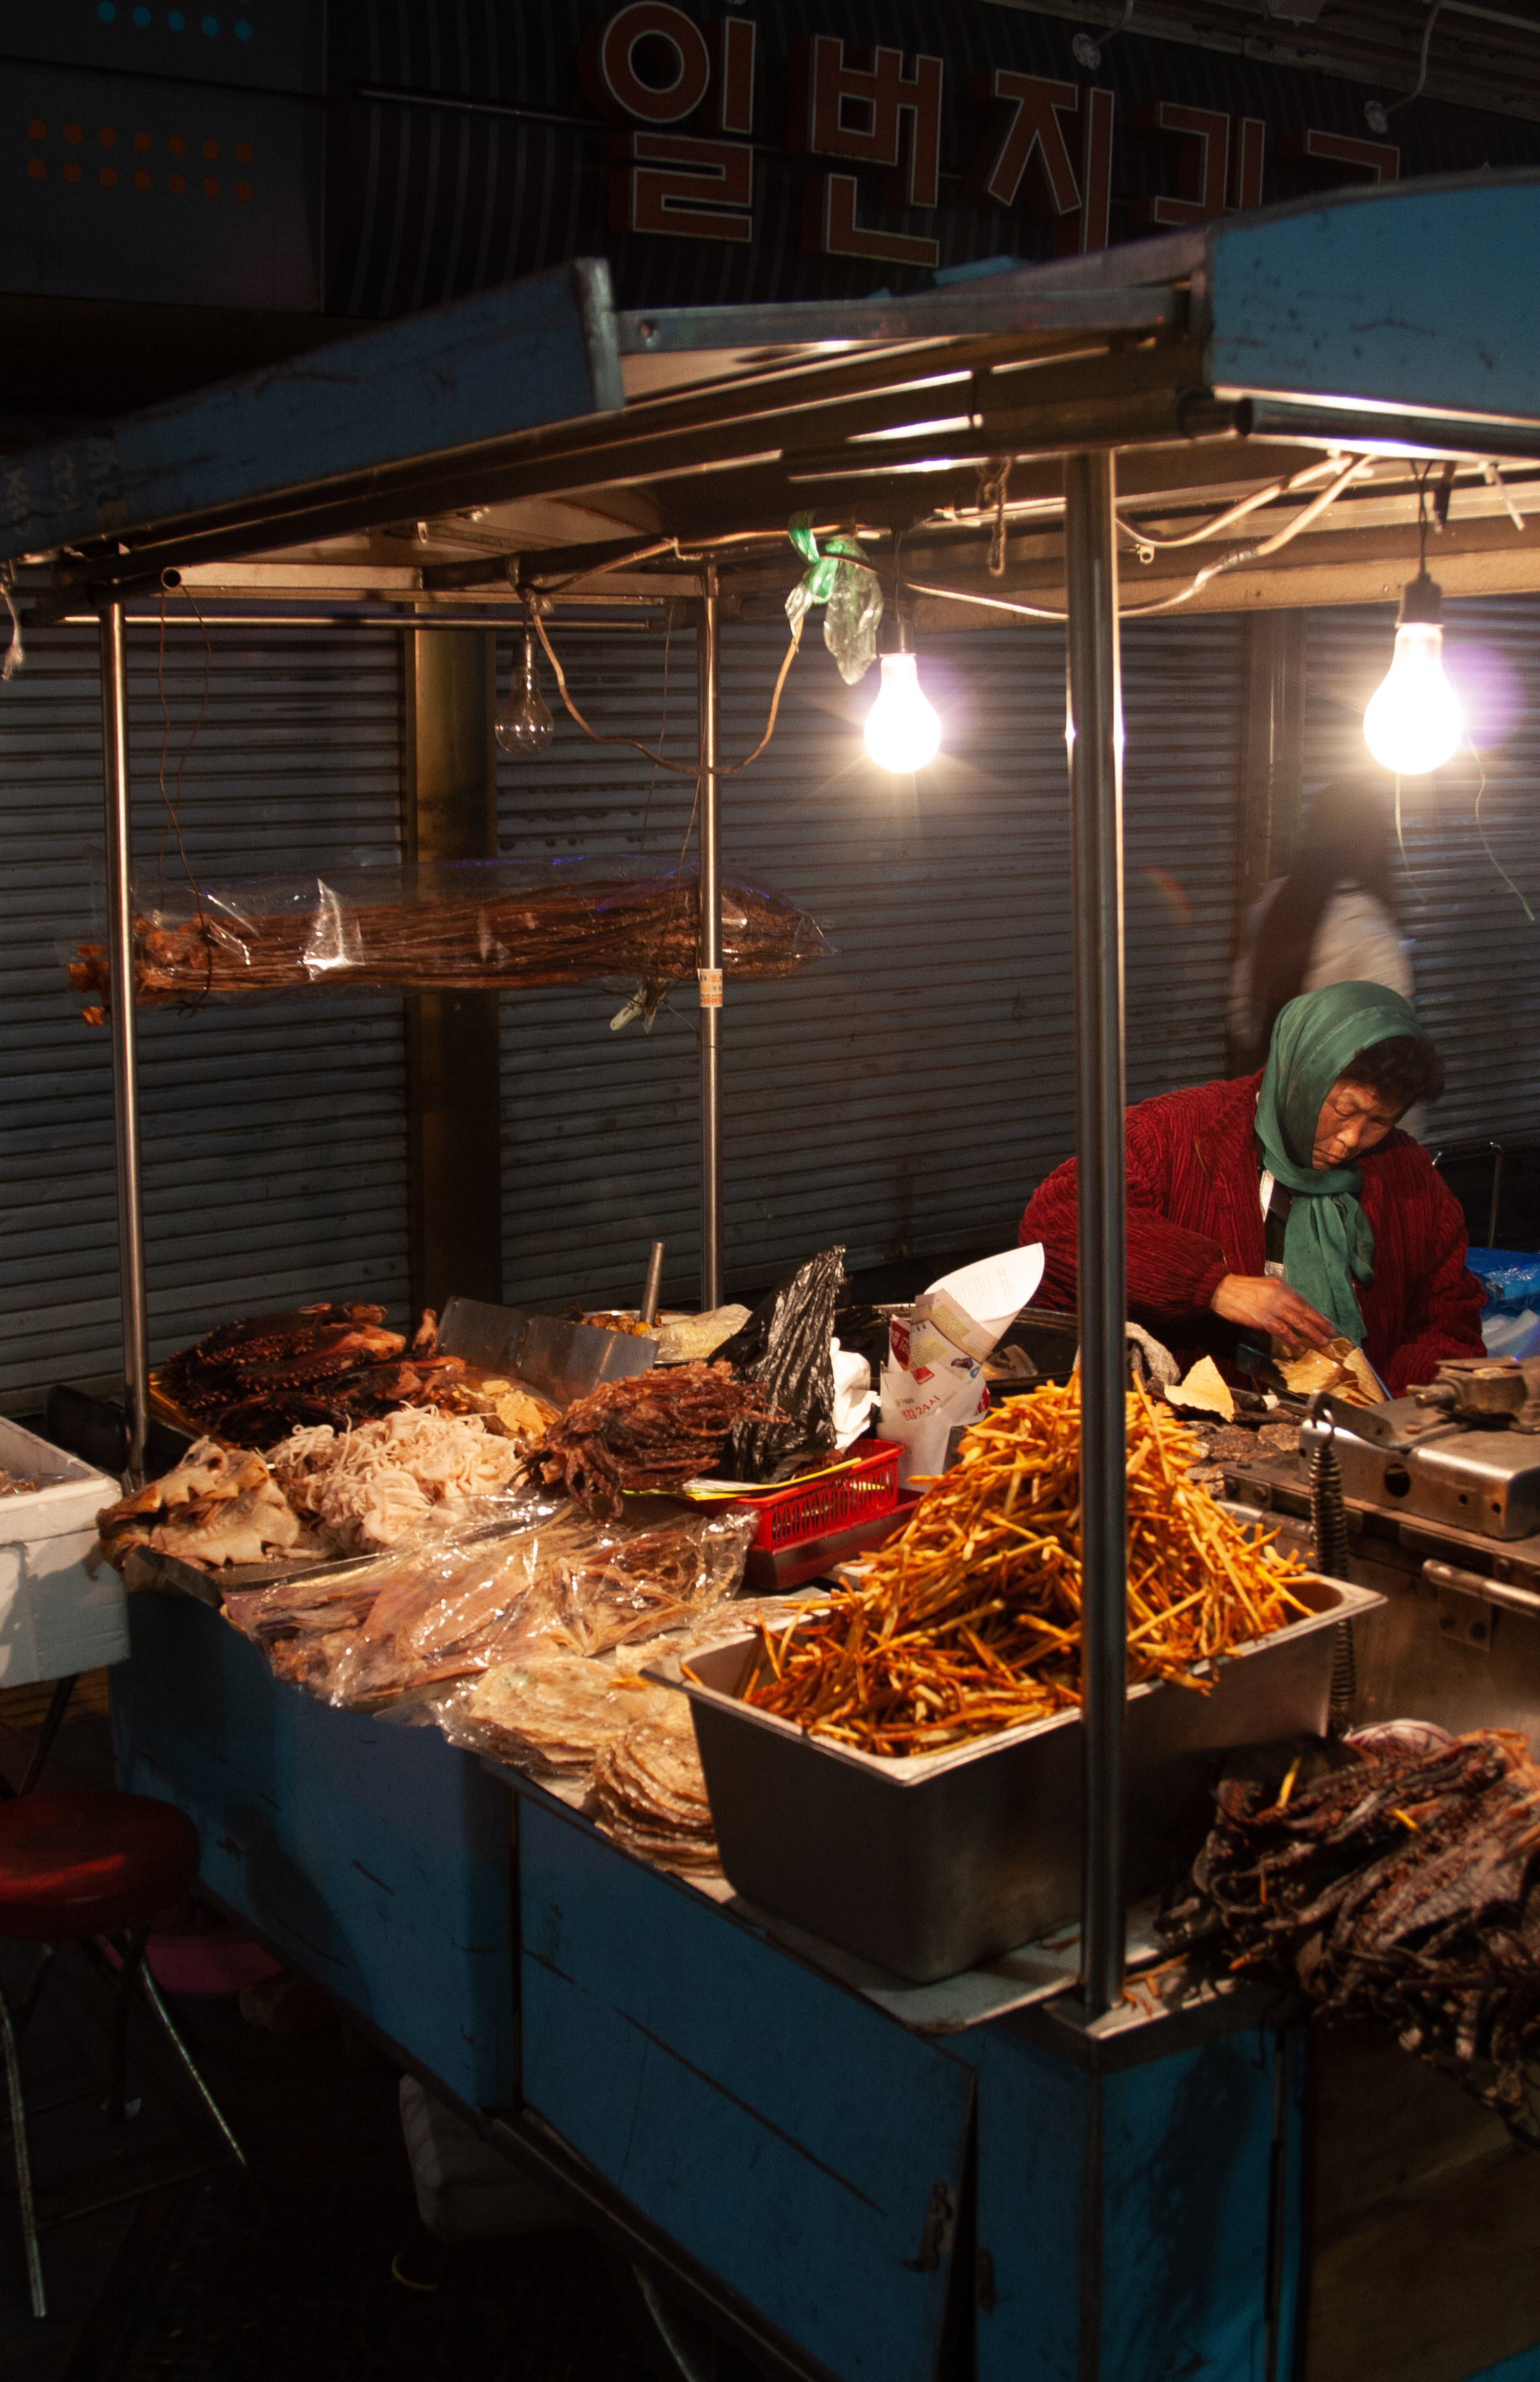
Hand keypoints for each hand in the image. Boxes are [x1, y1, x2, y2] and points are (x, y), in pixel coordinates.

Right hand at [1209, 1274, 1334, 1355]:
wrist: (1222, 1290)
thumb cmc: (1241, 1289)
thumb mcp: (1264, 1285)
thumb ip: (1278, 1294)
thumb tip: (1292, 1307)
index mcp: (1281, 1286)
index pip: (1303, 1302)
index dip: (1315, 1314)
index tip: (1325, 1322)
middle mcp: (1279, 1296)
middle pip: (1304, 1311)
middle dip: (1319, 1323)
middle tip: (1331, 1333)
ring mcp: (1271, 1308)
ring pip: (1297, 1322)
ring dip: (1311, 1333)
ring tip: (1321, 1342)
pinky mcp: (1262, 1319)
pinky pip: (1282, 1331)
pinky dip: (1293, 1340)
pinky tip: (1300, 1347)